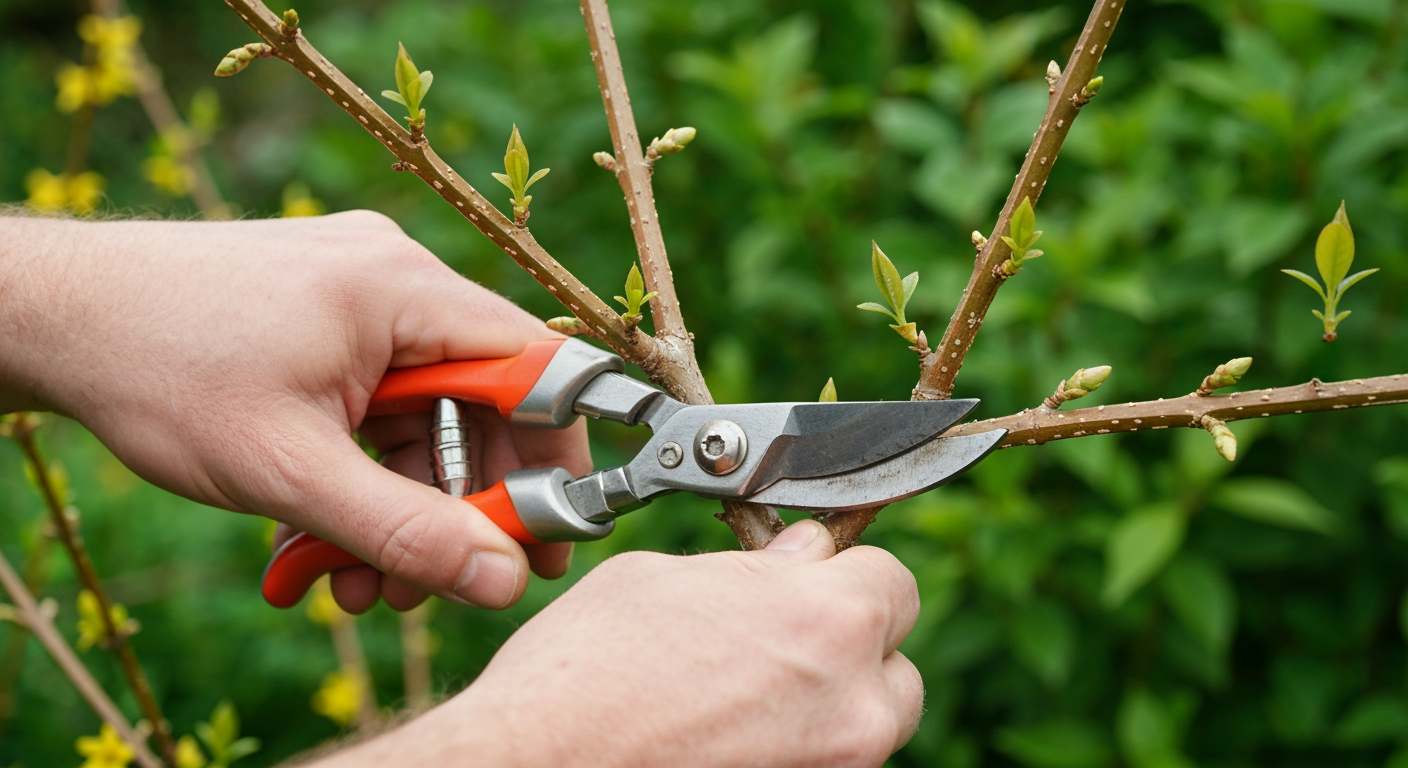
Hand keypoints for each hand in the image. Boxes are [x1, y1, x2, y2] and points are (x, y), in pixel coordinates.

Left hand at [0, 212, 588, 610]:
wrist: (57, 315)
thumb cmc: (160, 370)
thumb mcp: (288, 471)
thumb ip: (404, 531)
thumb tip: (502, 580)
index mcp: (402, 290)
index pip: (535, 367)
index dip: (553, 455)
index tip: (547, 537)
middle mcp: (395, 279)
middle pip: (478, 404)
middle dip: (455, 506)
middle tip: (428, 585)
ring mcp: (359, 295)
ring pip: (424, 416)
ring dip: (400, 505)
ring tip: (354, 580)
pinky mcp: (326, 318)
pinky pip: (379, 404)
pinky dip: (363, 473)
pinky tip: (325, 537)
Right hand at [333, 521, 923, 766]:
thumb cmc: (582, 673)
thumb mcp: (662, 580)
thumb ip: (753, 569)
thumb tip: (797, 558)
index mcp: (828, 620)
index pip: (892, 580)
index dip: (845, 575)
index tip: (810, 581)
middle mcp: (854, 706)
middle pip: (893, 665)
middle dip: (847, 649)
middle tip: (778, 644)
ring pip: (866, 728)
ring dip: (826, 708)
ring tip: (743, 703)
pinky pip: (824, 767)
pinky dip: (793, 753)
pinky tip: (728, 742)